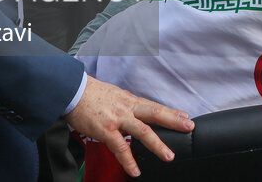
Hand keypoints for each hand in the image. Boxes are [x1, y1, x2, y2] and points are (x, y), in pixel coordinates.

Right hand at [63, 75, 193, 176]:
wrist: (73, 91)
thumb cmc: (93, 95)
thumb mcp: (116, 95)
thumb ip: (128, 104)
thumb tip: (139, 110)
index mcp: (130, 100)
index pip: (155, 106)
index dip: (171, 112)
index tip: (186, 116)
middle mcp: (127, 108)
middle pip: (155, 113)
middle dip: (173, 120)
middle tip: (188, 127)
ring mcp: (118, 119)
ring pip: (142, 131)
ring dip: (157, 144)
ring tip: (169, 156)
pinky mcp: (105, 130)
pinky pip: (120, 147)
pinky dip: (128, 160)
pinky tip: (135, 170)